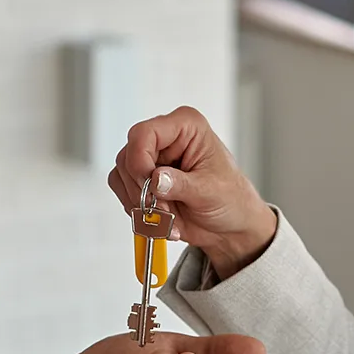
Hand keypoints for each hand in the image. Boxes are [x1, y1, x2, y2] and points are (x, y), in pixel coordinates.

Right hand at [110, 108, 278, 279]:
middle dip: (142, 189)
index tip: (150, 186)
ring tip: (167, 218)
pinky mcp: (142, 180)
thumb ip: (181, 184)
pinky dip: (137, 210)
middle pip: (129, 156)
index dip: (140, 160)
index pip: (145, 133)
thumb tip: (155, 180)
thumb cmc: (231, 199)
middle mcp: (165, 139)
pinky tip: (161, 220)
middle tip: (163, 210)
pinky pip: (123, 191)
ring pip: (122, 175)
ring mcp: (151, 159)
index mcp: (186, 127)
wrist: (230, 225)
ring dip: (140, 203)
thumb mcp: (210, 191)